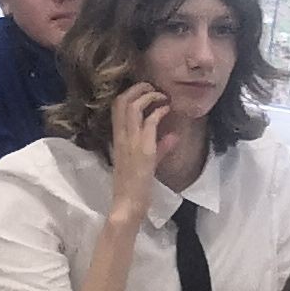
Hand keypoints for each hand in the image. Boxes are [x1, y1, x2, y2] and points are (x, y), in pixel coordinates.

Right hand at [105, 83, 172, 203]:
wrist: (127, 204)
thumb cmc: (135, 186)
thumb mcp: (148, 162)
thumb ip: (159, 147)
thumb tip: (173, 135)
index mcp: (118, 138)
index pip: (116, 106)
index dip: (130, 92)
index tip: (145, 91)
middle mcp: (122, 136)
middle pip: (122, 100)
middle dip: (138, 88)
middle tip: (153, 87)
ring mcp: (131, 142)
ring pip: (133, 106)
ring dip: (150, 96)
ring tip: (162, 95)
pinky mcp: (143, 149)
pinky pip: (150, 122)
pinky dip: (160, 111)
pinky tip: (168, 110)